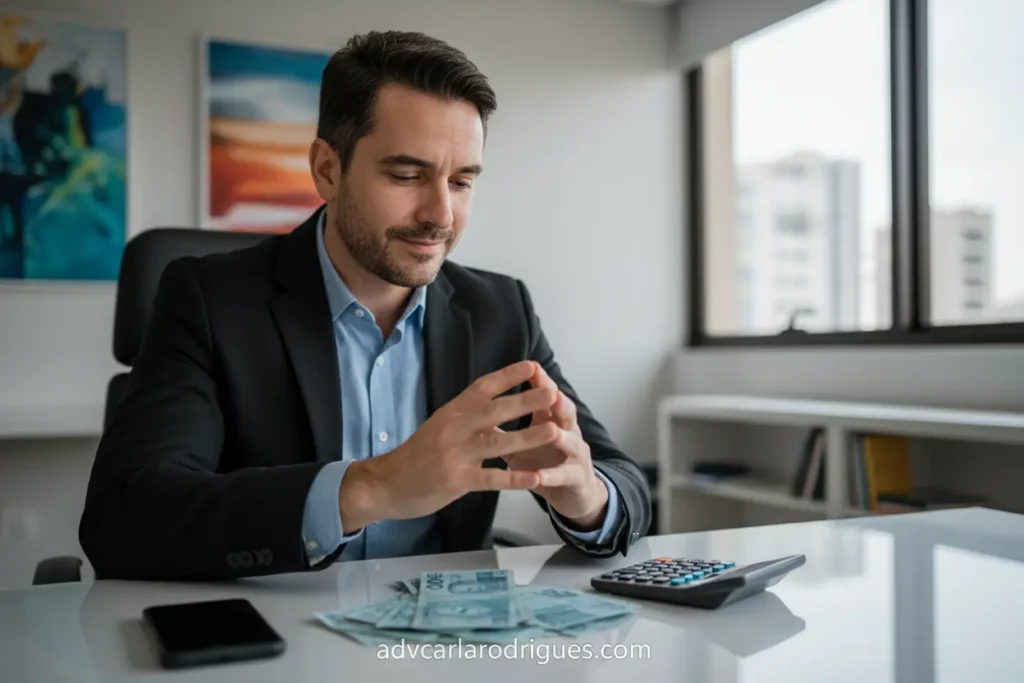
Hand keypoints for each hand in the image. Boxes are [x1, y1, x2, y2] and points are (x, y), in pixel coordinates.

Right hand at [338, 360, 559, 532]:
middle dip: (525, 400)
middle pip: (494, 410)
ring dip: (527, 437)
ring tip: (553, 431)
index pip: (483, 388)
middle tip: (552, 392)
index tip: (533, 366)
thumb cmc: (418, 455)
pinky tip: (536, 478)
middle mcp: (454, 428)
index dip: (508, 376)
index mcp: (452, 412)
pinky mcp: (455, 480)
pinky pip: (490, 479)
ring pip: (496, 443)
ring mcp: (454, 454)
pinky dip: (515, 478)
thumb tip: (498, 407)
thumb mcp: (442, 427)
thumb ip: (469, 418)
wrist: (386, 483)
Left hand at [500, 365, 608, 530]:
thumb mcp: (520, 445)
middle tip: (551, 393)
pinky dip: (552, 476)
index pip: (548, 396)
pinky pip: (564, 477)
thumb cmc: (543, 463)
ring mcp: (575, 456)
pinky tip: (540, 477)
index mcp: (553, 420)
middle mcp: (568, 433)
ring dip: (562, 438)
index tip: (531, 367)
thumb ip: (502, 429)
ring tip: (553, 433)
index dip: (542, 383)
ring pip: (572, 443)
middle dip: (558, 403)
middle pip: (566, 413)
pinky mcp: (576, 479)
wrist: (571, 493)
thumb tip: (476, 412)